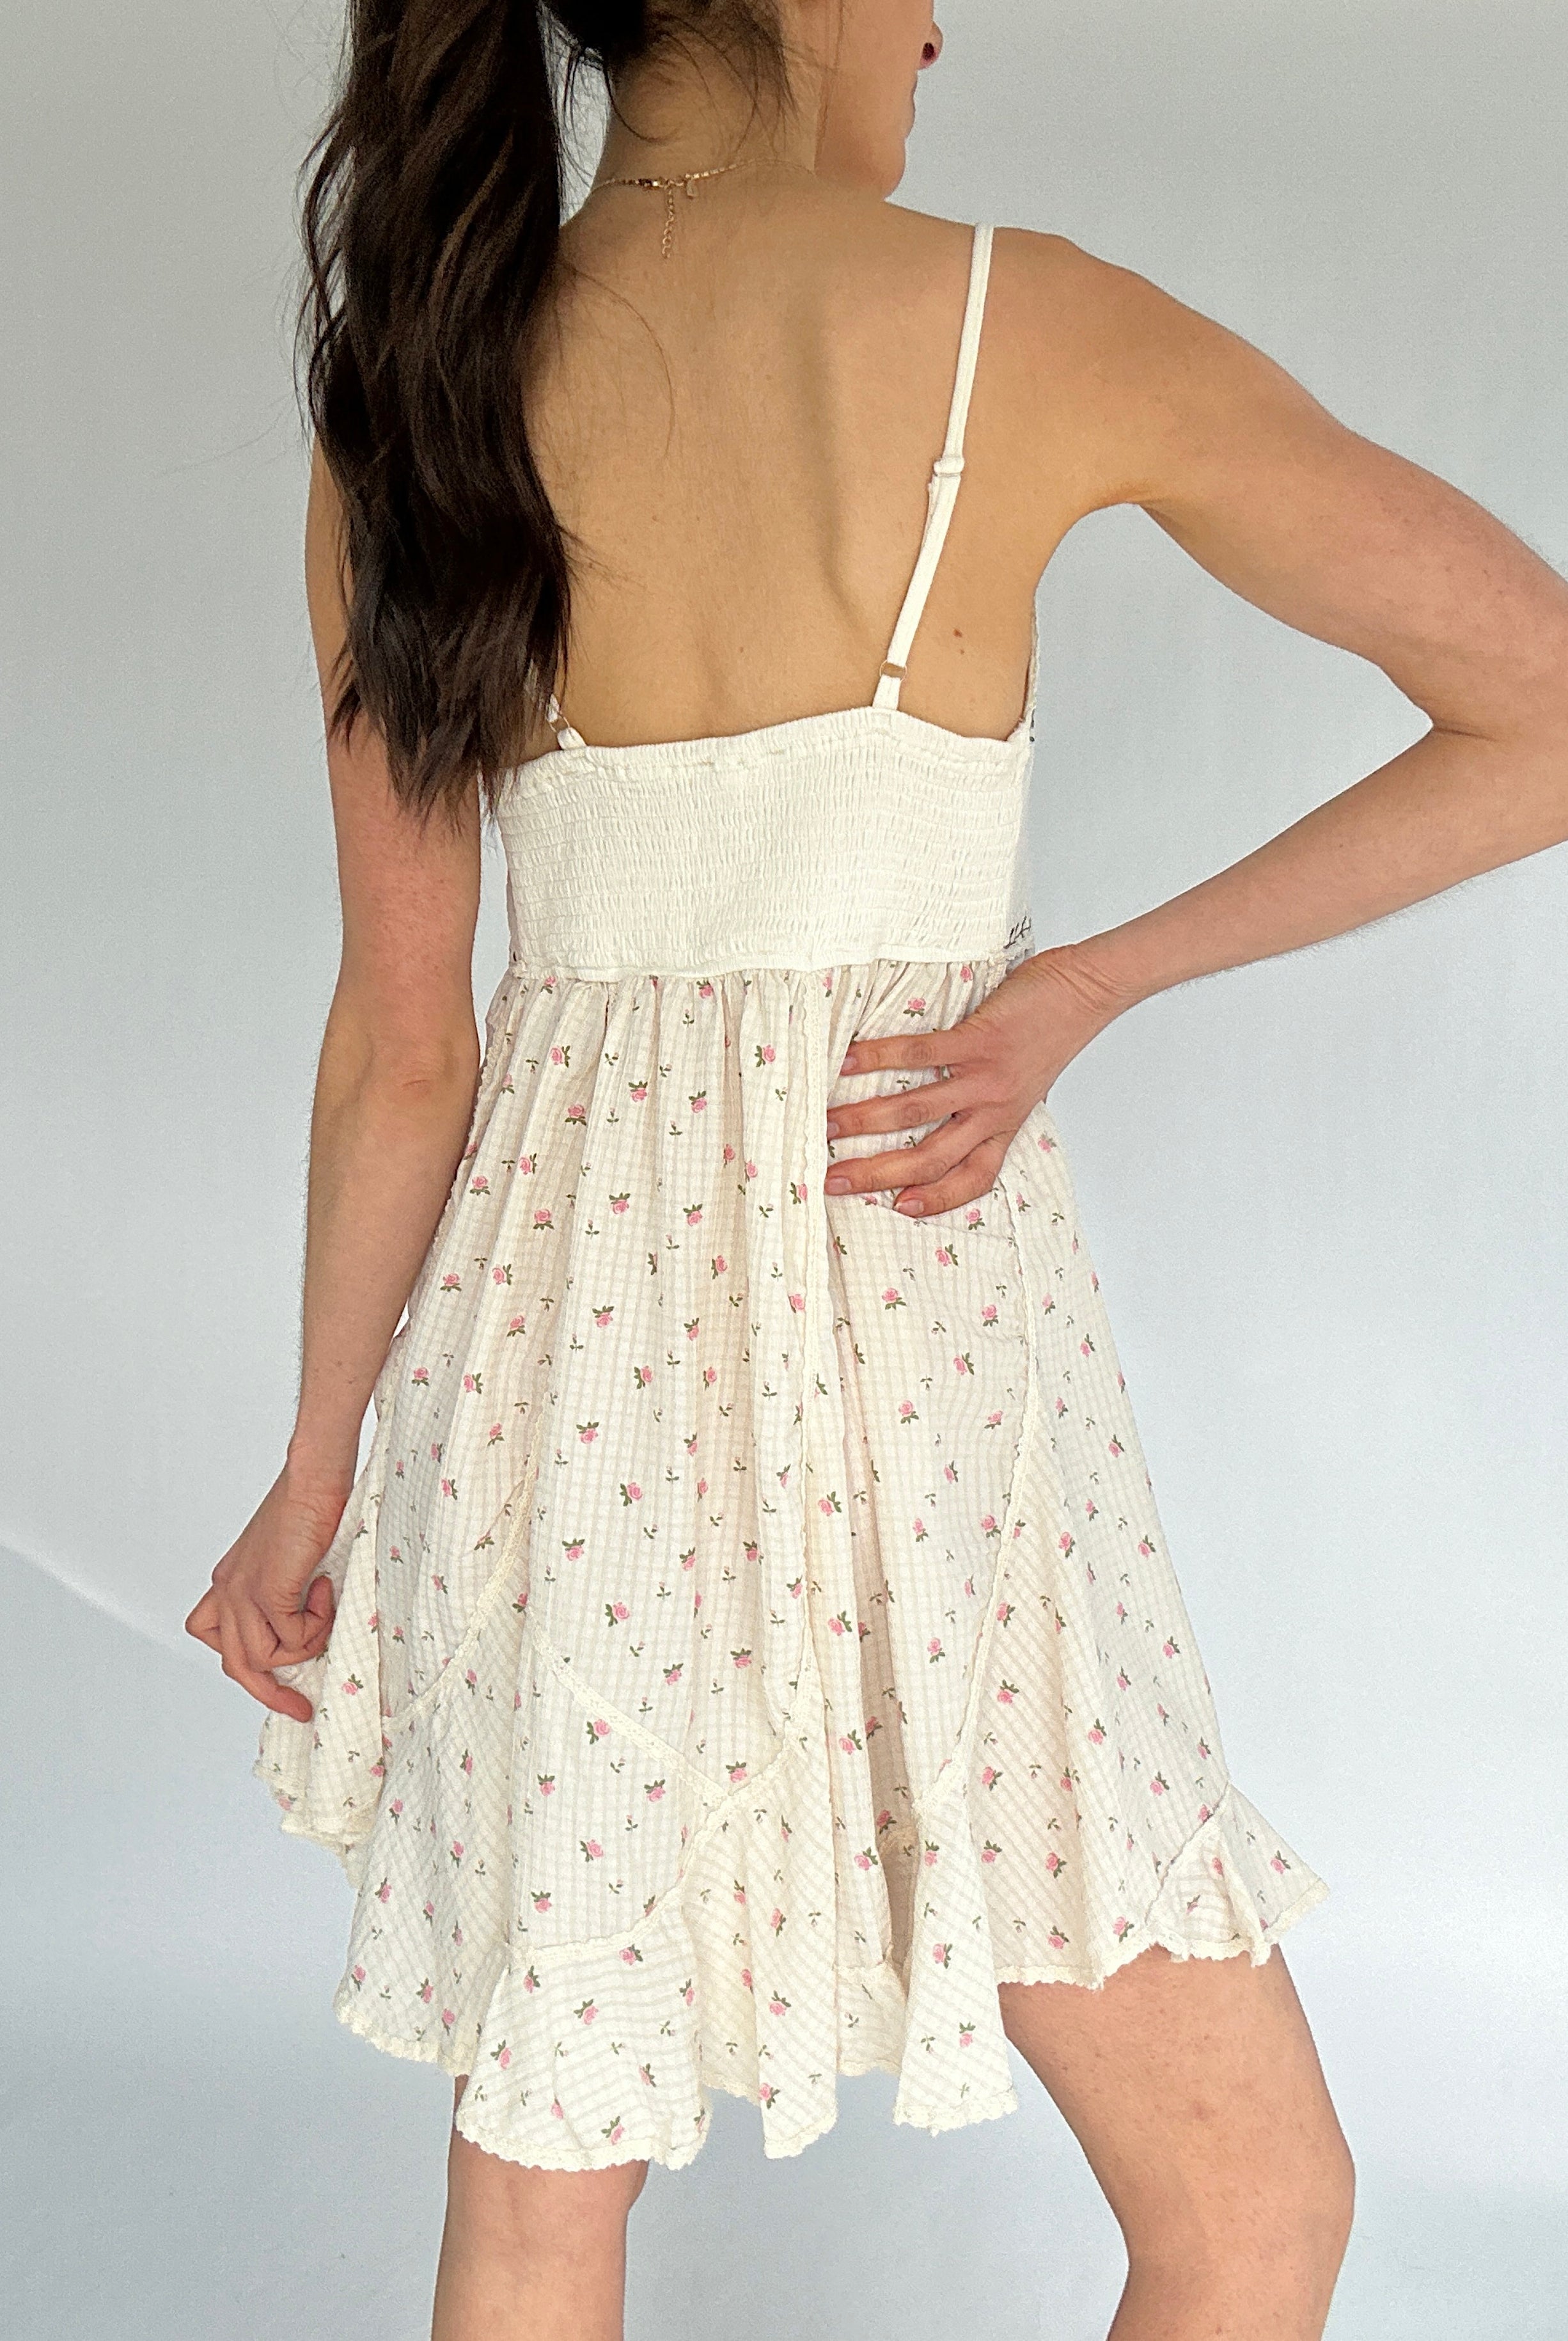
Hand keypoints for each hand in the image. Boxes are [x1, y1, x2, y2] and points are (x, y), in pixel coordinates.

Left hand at [184, 1461, 353, 1720]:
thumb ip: (288, 1592)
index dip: (248, 1663)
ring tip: (326, 1609)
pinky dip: (315, 1626)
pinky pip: (289, 1638)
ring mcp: (242, 1592)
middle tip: (299, 1708)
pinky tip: (326, 1590)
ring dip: (303, 1647)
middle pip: (235, 1663)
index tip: (279, 1681)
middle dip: (268, 1693)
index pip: (218, 1637)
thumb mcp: (290, 1557)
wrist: (315, 1475)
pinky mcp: (265, 1590)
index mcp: (229, 1581)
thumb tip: (309, 1627)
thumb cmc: (311, 1505)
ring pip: (260, 1659)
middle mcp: (227, 1590)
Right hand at [823, 945, 1127, 1215]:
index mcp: (1005, 1126)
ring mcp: (986, 1079)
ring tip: (825, 1125)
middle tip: (831, 1181)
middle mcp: (994, 1112)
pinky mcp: (979, 1041)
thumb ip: (989, 1104)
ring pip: (916, 1113)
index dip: (935, 1199)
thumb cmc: (1053, 1035)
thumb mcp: (1025, 1085)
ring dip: (864, 1121)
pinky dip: (880, 1058)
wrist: (1089, 994)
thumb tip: (950, 1107)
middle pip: (929, 1158)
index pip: (972, 1179)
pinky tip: (849, 1061)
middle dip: (876, 1174)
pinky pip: (921, 1055)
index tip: (898, 1209)